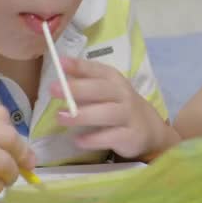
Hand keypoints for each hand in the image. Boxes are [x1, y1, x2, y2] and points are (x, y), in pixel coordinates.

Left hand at [53, 56, 178, 160]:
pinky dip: (94, 139)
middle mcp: (122, 94)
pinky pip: (111, 137)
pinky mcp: (130, 135)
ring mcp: (128, 115)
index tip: (60, 62)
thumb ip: (85, 83)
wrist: (149, 129)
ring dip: (83, 115)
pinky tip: (78, 140)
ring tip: (60, 117)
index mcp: (113, 80)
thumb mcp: (105, 90)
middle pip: (101, 89)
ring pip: (106, 113)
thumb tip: (59, 74)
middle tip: (53, 89)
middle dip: (77, 88)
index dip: (79, 66)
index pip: (97, 70)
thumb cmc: (118, 106)